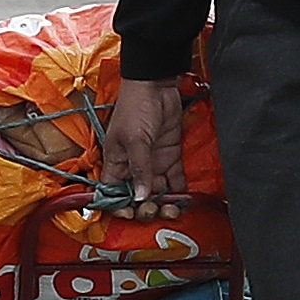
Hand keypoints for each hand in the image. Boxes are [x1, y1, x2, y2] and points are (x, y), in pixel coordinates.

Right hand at [101, 77, 186, 216]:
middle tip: (156, 209)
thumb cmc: (135, 107)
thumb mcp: (134, 139)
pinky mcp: (170, 157)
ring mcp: (153, 163)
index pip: (113, 193)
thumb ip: (140, 168)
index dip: (119, 207)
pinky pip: (175, 180)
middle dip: (146, 207)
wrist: (156, 85)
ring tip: (173, 209)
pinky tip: (185, 200)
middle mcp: (133, 167)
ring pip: (158, 192)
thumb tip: (139, 197)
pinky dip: (180, 192)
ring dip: (165, 203)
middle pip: (138, 197)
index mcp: (116, 163)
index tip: (130, 214)